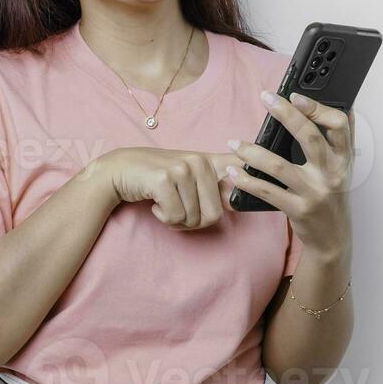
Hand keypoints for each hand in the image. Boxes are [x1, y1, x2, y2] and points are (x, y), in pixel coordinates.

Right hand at [95, 147, 246, 229]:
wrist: (117, 172)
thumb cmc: (154, 179)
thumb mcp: (187, 177)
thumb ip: (213, 186)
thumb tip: (240, 201)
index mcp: (209, 161)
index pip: (242, 165)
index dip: (255, 179)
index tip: (265, 179)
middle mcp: (199, 161)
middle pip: (215, 214)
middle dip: (194, 222)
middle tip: (177, 210)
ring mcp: (182, 168)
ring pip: (194, 218)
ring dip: (176, 221)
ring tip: (164, 203)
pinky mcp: (165, 179)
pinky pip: (175, 217)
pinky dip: (163, 218)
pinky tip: (154, 203)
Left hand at [225, 91, 353, 256]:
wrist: (333, 238)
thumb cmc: (332, 197)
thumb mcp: (342, 168)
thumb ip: (339, 141)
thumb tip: (336, 107)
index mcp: (344, 159)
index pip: (339, 125)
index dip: (319, 108)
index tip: (297, 96)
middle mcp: (332, 174)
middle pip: (309, 137)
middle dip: (286, 113)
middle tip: (266, 98)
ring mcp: (314, 192)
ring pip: (279, 166)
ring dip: (252, 152)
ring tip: (234, 143)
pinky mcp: (298, 210)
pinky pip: (267, 191)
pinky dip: (247, 181)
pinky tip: (234, 172)